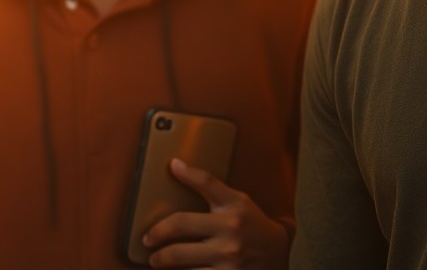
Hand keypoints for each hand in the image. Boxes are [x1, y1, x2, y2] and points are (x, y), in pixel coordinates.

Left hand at [141, 158, 289, 268]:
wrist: (278, 255)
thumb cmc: (252, 225)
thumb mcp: (238, 201)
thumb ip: (209, 185)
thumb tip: (176, 165)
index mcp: (235, 207)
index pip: (207, 182)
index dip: (187, 173)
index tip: (172, 167)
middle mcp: (231, 231)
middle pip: (180, 224)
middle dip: (157, 233)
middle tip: (148, 240)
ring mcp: (229, 259)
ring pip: (180, 257)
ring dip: (162, 260)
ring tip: (156, 260)